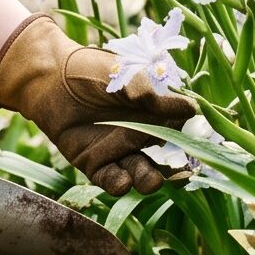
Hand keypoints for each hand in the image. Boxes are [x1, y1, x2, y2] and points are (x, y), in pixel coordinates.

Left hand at [0, 12, 193, 194]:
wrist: (50, 77)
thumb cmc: (92, 70)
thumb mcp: (127, 78)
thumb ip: (155, 97)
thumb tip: (193, 109)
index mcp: (154, 113)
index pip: (182, 133)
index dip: (194, 144)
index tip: (203, 151)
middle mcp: (141, 134)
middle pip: (167, 162)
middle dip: (176, 172)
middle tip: (181, 174)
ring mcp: (119, 151)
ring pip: (144, 176)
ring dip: (149, 180)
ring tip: (150, 177)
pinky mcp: (95, 164)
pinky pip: (114, 182)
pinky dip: (120, 184)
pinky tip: (123, 179)